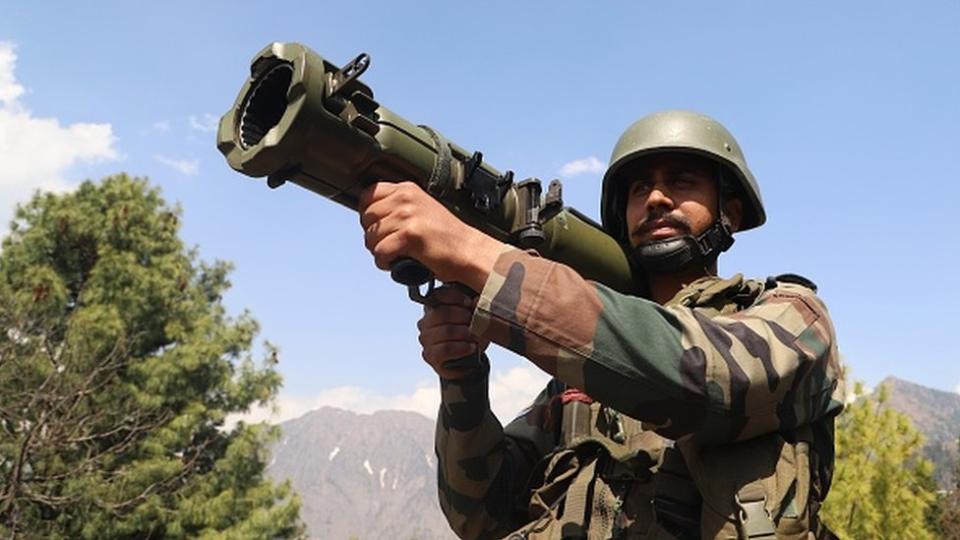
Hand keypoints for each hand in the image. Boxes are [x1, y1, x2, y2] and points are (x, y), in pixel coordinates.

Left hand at [358, 181, 501, 290]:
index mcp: (407, 189)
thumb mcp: (420, 209)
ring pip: (371, 237)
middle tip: (389, 244)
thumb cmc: (445, 237)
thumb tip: (368, 216)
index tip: (379, 227)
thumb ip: (397, 207)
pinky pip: (380, 252)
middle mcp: (406, 198)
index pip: (368, 194)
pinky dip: (385, 263)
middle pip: (366, 217)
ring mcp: (407, 215)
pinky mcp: (409, 235)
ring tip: (396, 254)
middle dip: (373, 235)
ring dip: (379, 251)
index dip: (368, 214)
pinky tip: (397, 263)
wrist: (468, 251)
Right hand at [417, 286, 489, 379]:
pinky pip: (445, 349)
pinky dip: (462, 347)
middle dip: (463, 317)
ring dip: (465, 333)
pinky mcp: (429, 355)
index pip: (438, 294)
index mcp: (434, 306)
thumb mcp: (475, 317)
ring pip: (445, 331)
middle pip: (442, 313)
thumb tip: (476, 300)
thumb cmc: (471, 334)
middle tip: (475, 322)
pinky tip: (471, 347)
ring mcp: (425, 338)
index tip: (470, 303)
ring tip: (475, 336)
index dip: (456, 297)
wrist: (469, 360)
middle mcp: (426, 321)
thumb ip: (474, 306)